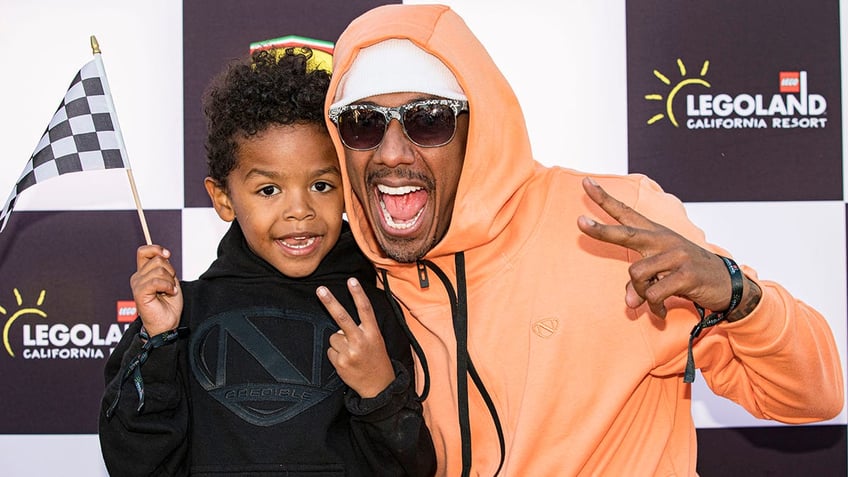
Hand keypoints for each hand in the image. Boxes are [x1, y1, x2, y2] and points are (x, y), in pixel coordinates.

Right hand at [130, 244, 182, 335]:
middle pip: (157, 260)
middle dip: (170, 271)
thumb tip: (163, 254)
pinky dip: (167, 286)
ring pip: (159, 270)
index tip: (167, 254)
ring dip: (170, 281)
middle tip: (171, 284)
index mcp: (144, 273)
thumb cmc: (169, 305)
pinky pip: (156, 281)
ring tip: (169, 291)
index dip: (156, 249)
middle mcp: (138, 277)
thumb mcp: (170, 280)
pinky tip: (169, 293)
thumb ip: (165, 266)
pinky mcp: (139, 293)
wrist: (167, 323)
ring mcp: (137, 285)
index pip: (144, 251)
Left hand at [317, 278, 394, 397]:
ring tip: (351, 353)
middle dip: (330, 302)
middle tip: (320, 290)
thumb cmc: (376, 360)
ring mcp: (350, 352)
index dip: (358, 294)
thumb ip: (361, 329)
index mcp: (373, 333)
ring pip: (333, 337)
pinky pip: (330, 351)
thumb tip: (340, 324)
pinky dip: (336, 355)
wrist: (379, 387)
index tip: (351, 280)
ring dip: (338, 344)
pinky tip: (347, 361)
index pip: (365, 310)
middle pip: (342, 318)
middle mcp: (361, 341)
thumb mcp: (376, 341)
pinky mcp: (340, 363)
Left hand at [576, 177, 749, 318]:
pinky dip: (654, 308)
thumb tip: (630, 303)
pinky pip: (654, 294)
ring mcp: (675, 255)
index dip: (604, 199)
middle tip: (579, 223)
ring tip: (652, 303)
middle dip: (602, 231)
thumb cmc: (686, 275)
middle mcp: (663, 240)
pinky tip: (661, 312)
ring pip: (637, 275)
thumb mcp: (660, 276)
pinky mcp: (686, 274)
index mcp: (654, 234)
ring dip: (640, 294)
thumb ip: (639, 285)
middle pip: (626, 233)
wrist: (727, 284)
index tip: (585, 182)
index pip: (626, 212)